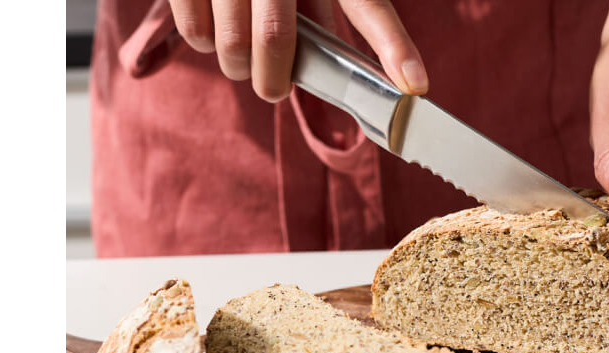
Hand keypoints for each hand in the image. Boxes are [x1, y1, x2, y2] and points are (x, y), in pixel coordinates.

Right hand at [169, 0, 429, 101]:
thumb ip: (323, 7)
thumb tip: (354, 65)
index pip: (367, 4)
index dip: (394, 45)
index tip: (413, 85)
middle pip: (275, 38)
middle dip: (273, 80)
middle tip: (273, 88)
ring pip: (230, 43)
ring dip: (236, 66)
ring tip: (240, 59)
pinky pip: (194, 30)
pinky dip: (203, 44)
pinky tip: (211, 32)